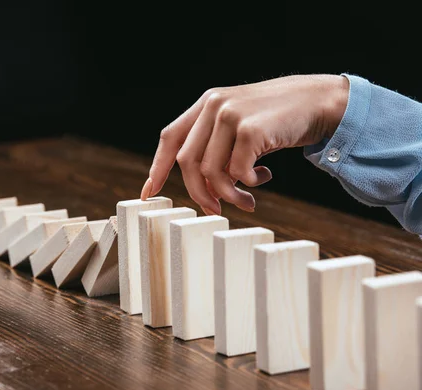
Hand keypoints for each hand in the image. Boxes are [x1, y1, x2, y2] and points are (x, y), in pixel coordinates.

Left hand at [140, 74, 348, 214]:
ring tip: (247, 199)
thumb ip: (217, 147)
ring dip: (228, 195)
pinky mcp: (250, 128)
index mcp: (206, 104)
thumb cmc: (278, 120)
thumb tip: (203, 190)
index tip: (148, 193)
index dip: (157, 167)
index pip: (170, 137)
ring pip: (212, 171)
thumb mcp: (239, 125)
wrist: (318, 102)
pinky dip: (249, 183)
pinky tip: (264, 177)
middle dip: (199, 193)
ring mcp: (230, 114)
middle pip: (188, 162)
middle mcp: (213, 105)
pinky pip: (238, 171)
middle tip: (215, 210)